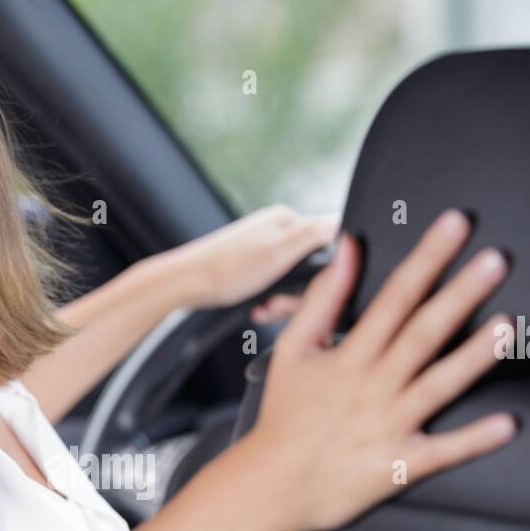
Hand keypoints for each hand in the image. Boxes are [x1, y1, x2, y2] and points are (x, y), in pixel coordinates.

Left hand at [172, 204, 338, 309]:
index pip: (330, 244)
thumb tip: (346, 224)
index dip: (324, 274)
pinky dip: (267, 303)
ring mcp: (262, 250)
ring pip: (292, 284)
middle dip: (298, 293)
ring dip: (282, 303)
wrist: (183, 285)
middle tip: (277, 304)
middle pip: (310, 268)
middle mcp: (277, 231)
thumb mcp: (280, 250)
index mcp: (288, 219)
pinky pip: (273, 290)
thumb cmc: (227, 269)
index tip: (307, 291)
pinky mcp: (250, 269)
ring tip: (264, 310)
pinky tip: (256, 310)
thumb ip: (316, 234)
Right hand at [246, 209, 516, 530]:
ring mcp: (388, 426)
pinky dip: (473, 440)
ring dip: (473, 357)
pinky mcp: (398, 465)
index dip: (426, 259)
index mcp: (350, 356)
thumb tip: (349, 248)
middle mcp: (372, 387)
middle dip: (459, 295)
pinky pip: (442, 452)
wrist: (271, 485)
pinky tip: (505, 425)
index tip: (455, 227)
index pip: (394, 297)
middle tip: (495, 262)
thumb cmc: (286, 417)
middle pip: (422, 333)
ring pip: (437, 385)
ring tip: (507, 328)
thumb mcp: (294, 350)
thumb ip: (324, 298)